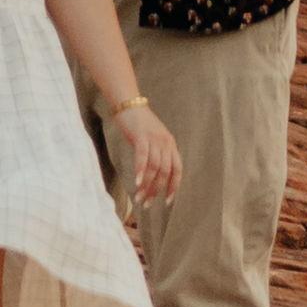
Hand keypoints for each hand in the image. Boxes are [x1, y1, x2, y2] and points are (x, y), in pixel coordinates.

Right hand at [111, 98, 182, 214]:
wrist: (129, 103)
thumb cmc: (139, 123)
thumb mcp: (153, 138)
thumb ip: (157, 154)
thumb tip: (153, 176)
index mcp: (171, 144)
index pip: (177, 170)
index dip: (173, 187)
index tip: (166, 202)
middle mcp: (166, 142)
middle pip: (164, 172)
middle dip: (156, 190)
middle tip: (146, 203)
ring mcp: (154, 139)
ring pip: (154, 168)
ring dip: (146, 185)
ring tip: (138, 197)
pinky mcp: (141, 136)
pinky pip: (143, 157)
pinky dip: (141, 171)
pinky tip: (136, 182)